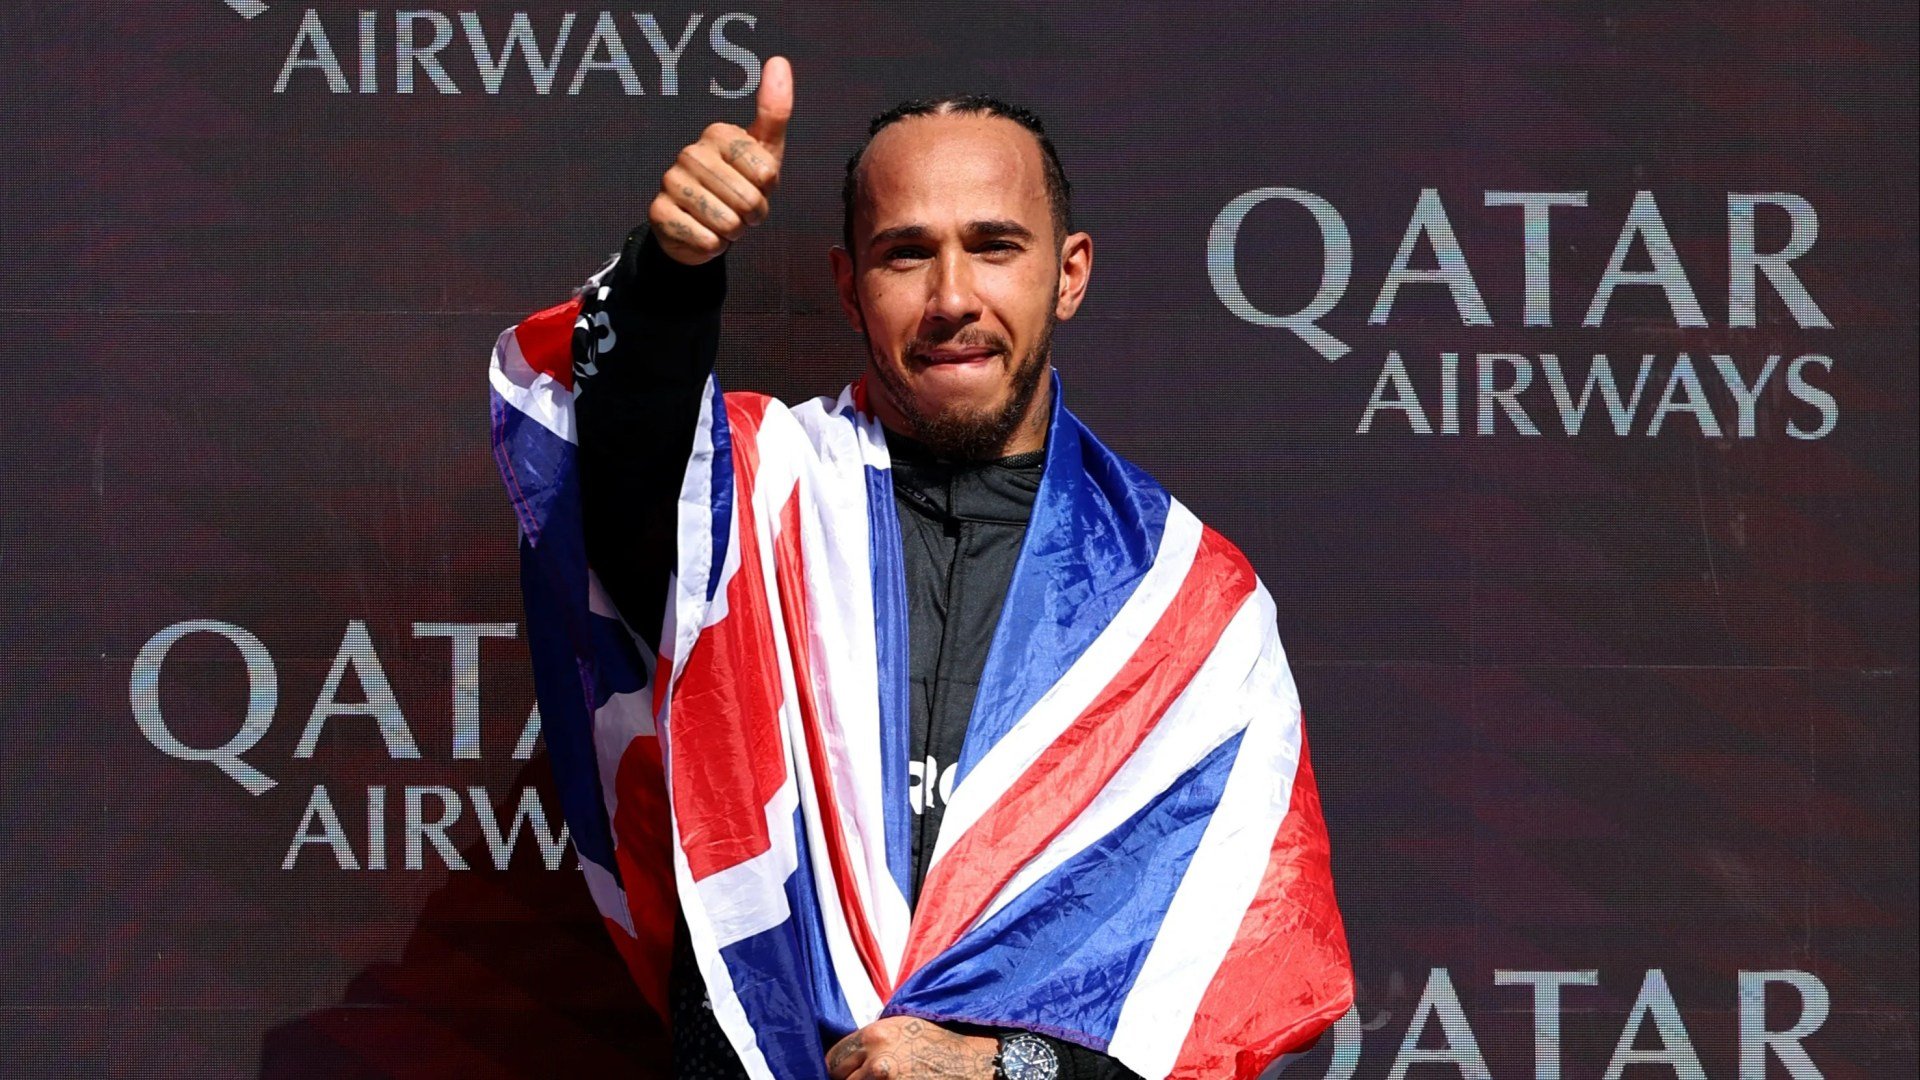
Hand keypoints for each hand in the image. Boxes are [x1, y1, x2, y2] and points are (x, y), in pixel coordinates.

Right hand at [648, 54, 791, 264]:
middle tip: (740, 210)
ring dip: (734, 231)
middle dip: (753, 215)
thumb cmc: (739, 184)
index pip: (766, 174)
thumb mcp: (765, 152)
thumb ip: (774, 111)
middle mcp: (690, 152)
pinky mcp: (658, 212)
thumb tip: (779, 61)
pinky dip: (713, 245)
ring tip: (723, 221)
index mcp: (717, 134)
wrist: (701, 226)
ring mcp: (670, 181)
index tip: (756, 186)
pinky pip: (706, 240)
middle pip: (748, 200)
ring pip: (727, 222)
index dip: (768, 191)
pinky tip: (704, 233)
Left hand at [825, 1016, 998, 1079]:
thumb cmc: (936, 1044)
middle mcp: (876, 1061)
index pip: (834, 1059)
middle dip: (849, 1078)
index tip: (843, 1071)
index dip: (839, 1067)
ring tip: (881, 1079)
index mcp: (875, 1036)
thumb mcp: (900, 1026)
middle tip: (863, 1076)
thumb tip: (847, 1054)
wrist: (967, 1065)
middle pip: (840, 1078)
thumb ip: (871, 1039)